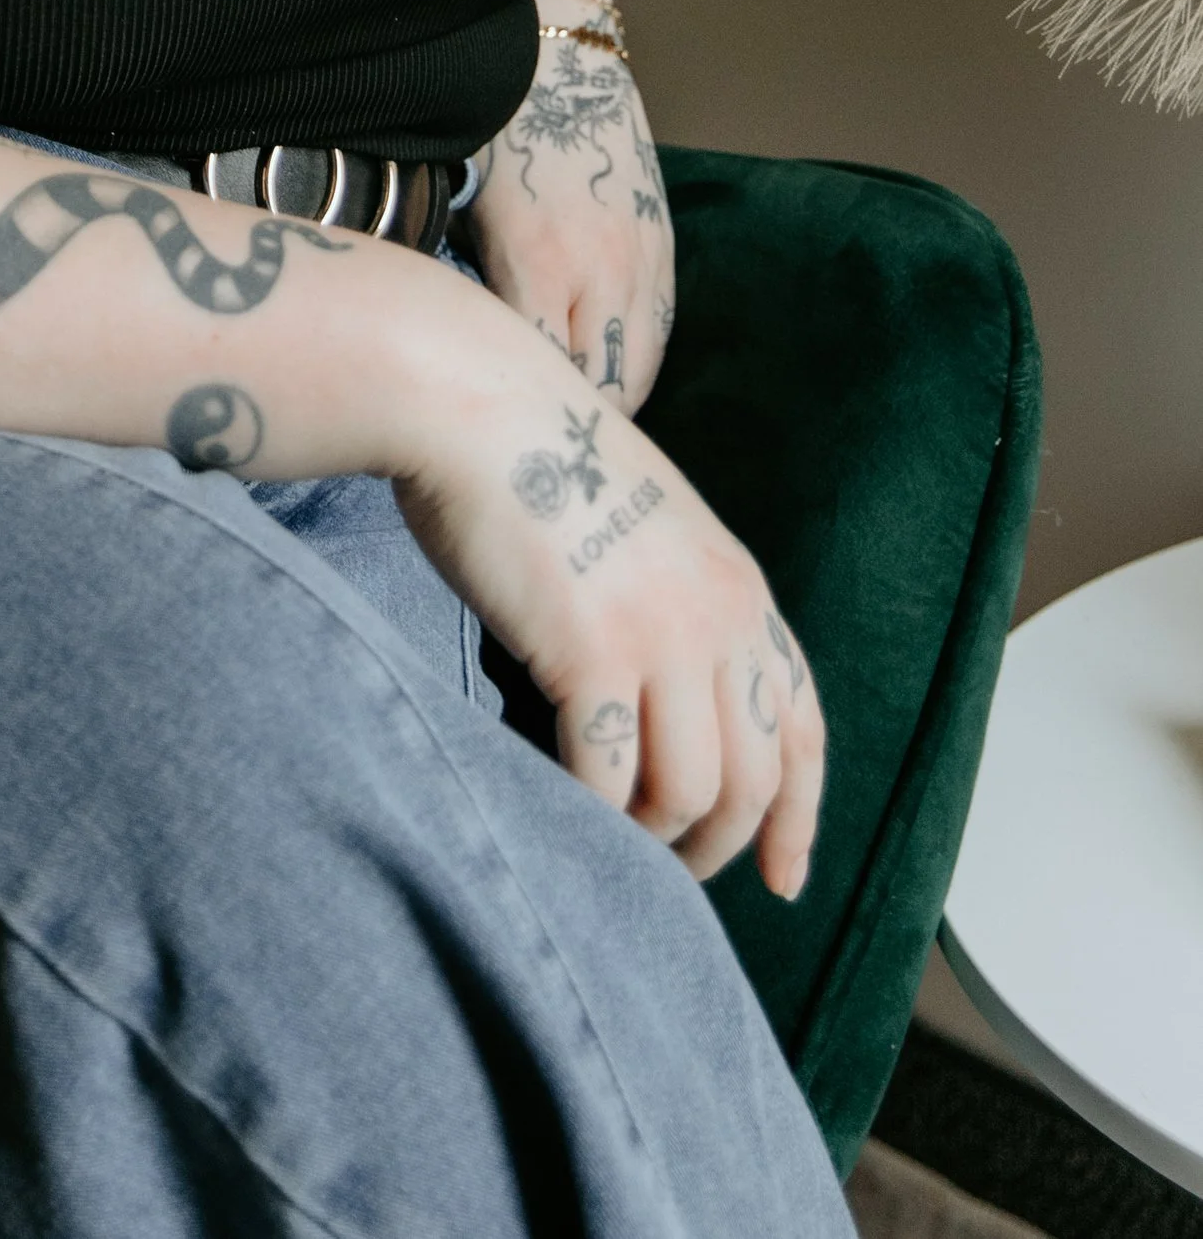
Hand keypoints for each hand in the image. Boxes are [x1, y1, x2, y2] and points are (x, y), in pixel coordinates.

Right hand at [392, 308, 823, 898]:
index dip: (801, 815)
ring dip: (650, 835)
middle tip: (666, 866)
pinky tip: (558, 797)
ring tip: (607, 833)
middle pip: (754, 781)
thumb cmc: (537, 457)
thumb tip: (668, 706)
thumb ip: (679, 605)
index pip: (804, 727)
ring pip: (690, 794)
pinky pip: (608, 779)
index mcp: (741, 587)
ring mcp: (662, 636)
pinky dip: (589, 812)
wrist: (477, 401)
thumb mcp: (650, 527)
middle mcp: (721, 616)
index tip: (786, 878)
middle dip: (716, 844)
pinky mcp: (594, 654)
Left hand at [467, 5, 674, 406]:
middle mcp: (603, 268)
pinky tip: (601, 365)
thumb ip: (476, 289)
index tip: (491, 425)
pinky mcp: (665, 246)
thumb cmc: (492, 135)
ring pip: (641, 367)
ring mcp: (644, 258)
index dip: (521, 410)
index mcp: (539, 260)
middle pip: (604, 389)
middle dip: (571, 419)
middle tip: (532, 432)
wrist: (560, 59)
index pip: (543, 376)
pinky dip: (634, 358)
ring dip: (610, 397)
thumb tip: (468, 359)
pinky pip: (660, 330)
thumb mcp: (463, 212)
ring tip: (566, 409)